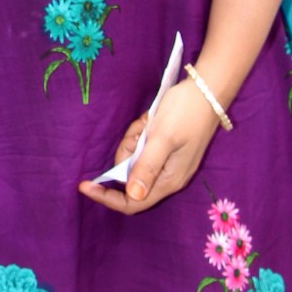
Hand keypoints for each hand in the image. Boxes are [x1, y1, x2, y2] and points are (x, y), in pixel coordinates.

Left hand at [78, 80, 219, 214]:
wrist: (208, 90)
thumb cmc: (186, 113)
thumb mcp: (162, 138)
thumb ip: (147, 166)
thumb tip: (134, 195)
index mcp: (169, 180)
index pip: (132, 202)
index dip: (107, 197)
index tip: (84, 185)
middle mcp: (168, 177)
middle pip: (130, 177)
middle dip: (126, 153)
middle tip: (138, 131)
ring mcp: (168, 162)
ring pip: (135, 158)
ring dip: (135, 139)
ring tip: (149, 122)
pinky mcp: (166, 149)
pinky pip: (143, 147)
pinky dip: (142, 133)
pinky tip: (151, 120)